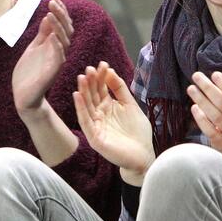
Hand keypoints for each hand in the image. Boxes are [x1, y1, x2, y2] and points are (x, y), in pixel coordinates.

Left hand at [12, 0, 72, 122]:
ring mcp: (57, 63)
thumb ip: (42, 34)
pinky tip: (52, 36)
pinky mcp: (52, 73)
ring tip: (50, 14)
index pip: (62, 25)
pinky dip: (56, 46)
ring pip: (64, 42)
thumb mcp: (34, 48)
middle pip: (66, 31)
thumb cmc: (29, 73)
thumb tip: (48, 16)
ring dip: (58, 27)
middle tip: (53, 2)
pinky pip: (58, 58)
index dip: (61, 12)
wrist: (24, 95)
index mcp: (55, 46)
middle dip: (61, 16)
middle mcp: (59, 53)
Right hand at [73, 62, 154, 185]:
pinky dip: (81, 108)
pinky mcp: (94, 137)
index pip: (101, 88)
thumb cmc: (138, 133)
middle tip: (89, 68)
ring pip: (87, 106)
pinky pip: (85, 121)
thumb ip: (120, 89)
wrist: (144, 156)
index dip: (101, 77)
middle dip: (91, 82)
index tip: (102, 64)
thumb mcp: (130, 105)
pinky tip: (77, 95)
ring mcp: (96, 125)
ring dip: (83, 91)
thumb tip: (110, 71)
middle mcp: (100, 114)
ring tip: (82, 77)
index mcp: (108, 106)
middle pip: (93, 95)